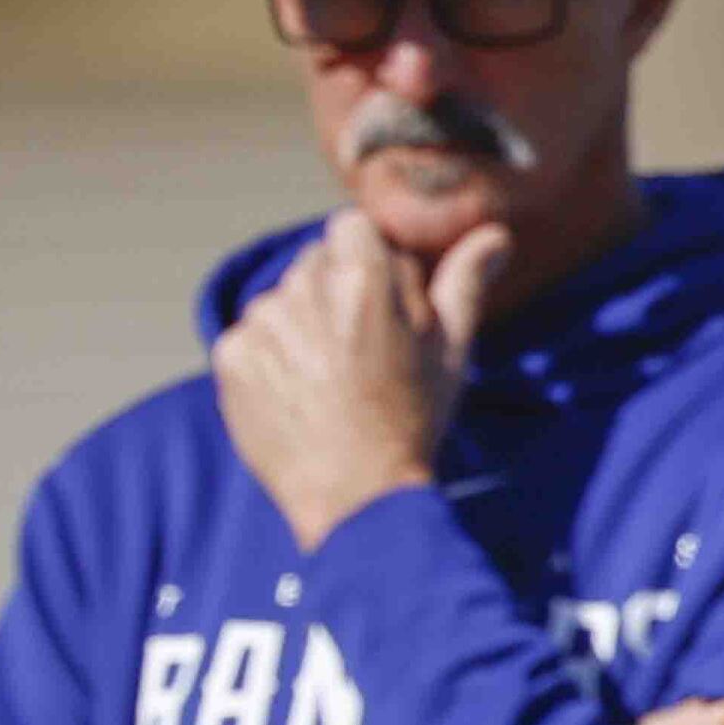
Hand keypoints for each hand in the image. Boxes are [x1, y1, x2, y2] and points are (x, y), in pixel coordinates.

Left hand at [211, 214, 511, 552]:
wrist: (354, 496)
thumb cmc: (411, 420)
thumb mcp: (450, 350)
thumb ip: (464, 283)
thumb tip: (493, 235)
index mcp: (363, 277)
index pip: (350, 228)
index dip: (366, 261)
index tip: (378, 303)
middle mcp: (304, 290)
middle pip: (313, 263)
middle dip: (333, 292)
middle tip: (358, 352)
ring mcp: (261, 324)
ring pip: (279, 300)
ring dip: (298, 325)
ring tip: (327, 380)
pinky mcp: (230, 357)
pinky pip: (248, 337)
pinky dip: (266, 358)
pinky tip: (295, 395)